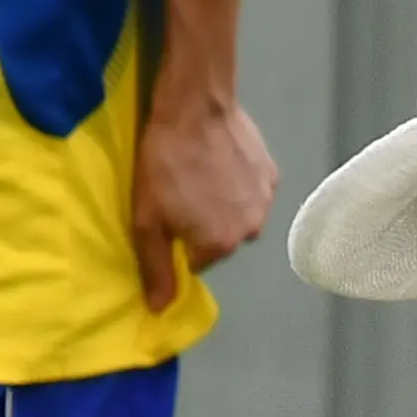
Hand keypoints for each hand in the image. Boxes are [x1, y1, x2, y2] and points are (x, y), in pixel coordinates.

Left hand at [129, 88, 277, 310]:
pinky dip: (238, 183)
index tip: (166, 214)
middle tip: (181, 192)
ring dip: (224, 204)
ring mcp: (265, 201)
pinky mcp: (271, 173)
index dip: (178, 240)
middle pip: (222, 239)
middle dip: (204, 224)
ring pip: (240, 215)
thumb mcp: (145, 219)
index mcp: (219, 245)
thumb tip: (161, 310)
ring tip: (201, 174)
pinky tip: (219, 161)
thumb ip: (156, 267)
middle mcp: (250, 230)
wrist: (195, 106)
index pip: (197, 262)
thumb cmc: (163, 163)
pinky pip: (253, 190)